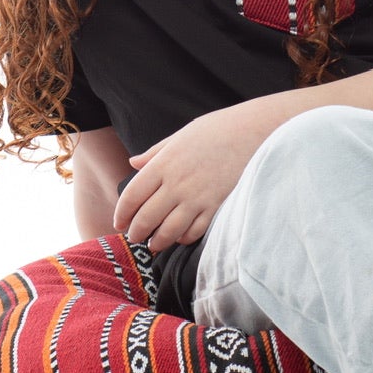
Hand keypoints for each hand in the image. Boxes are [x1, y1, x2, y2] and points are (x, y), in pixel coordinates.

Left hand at [111, 100, 281, 253]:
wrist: (253, 131)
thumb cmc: (217, 129)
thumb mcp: (181, 135)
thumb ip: (155, 153)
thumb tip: (133, 163)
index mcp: (164, 164)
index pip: (132, 196)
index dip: (121, 214)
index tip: (119, 222)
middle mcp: (177, 184)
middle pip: (146, 218)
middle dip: (136, 233)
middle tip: (134, 237)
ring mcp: (197, 198)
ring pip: (168, 231)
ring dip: (158, 241)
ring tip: (154, 243)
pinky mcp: (216, 206)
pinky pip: (194, 231)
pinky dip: (184, 238)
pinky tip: (180, 237)